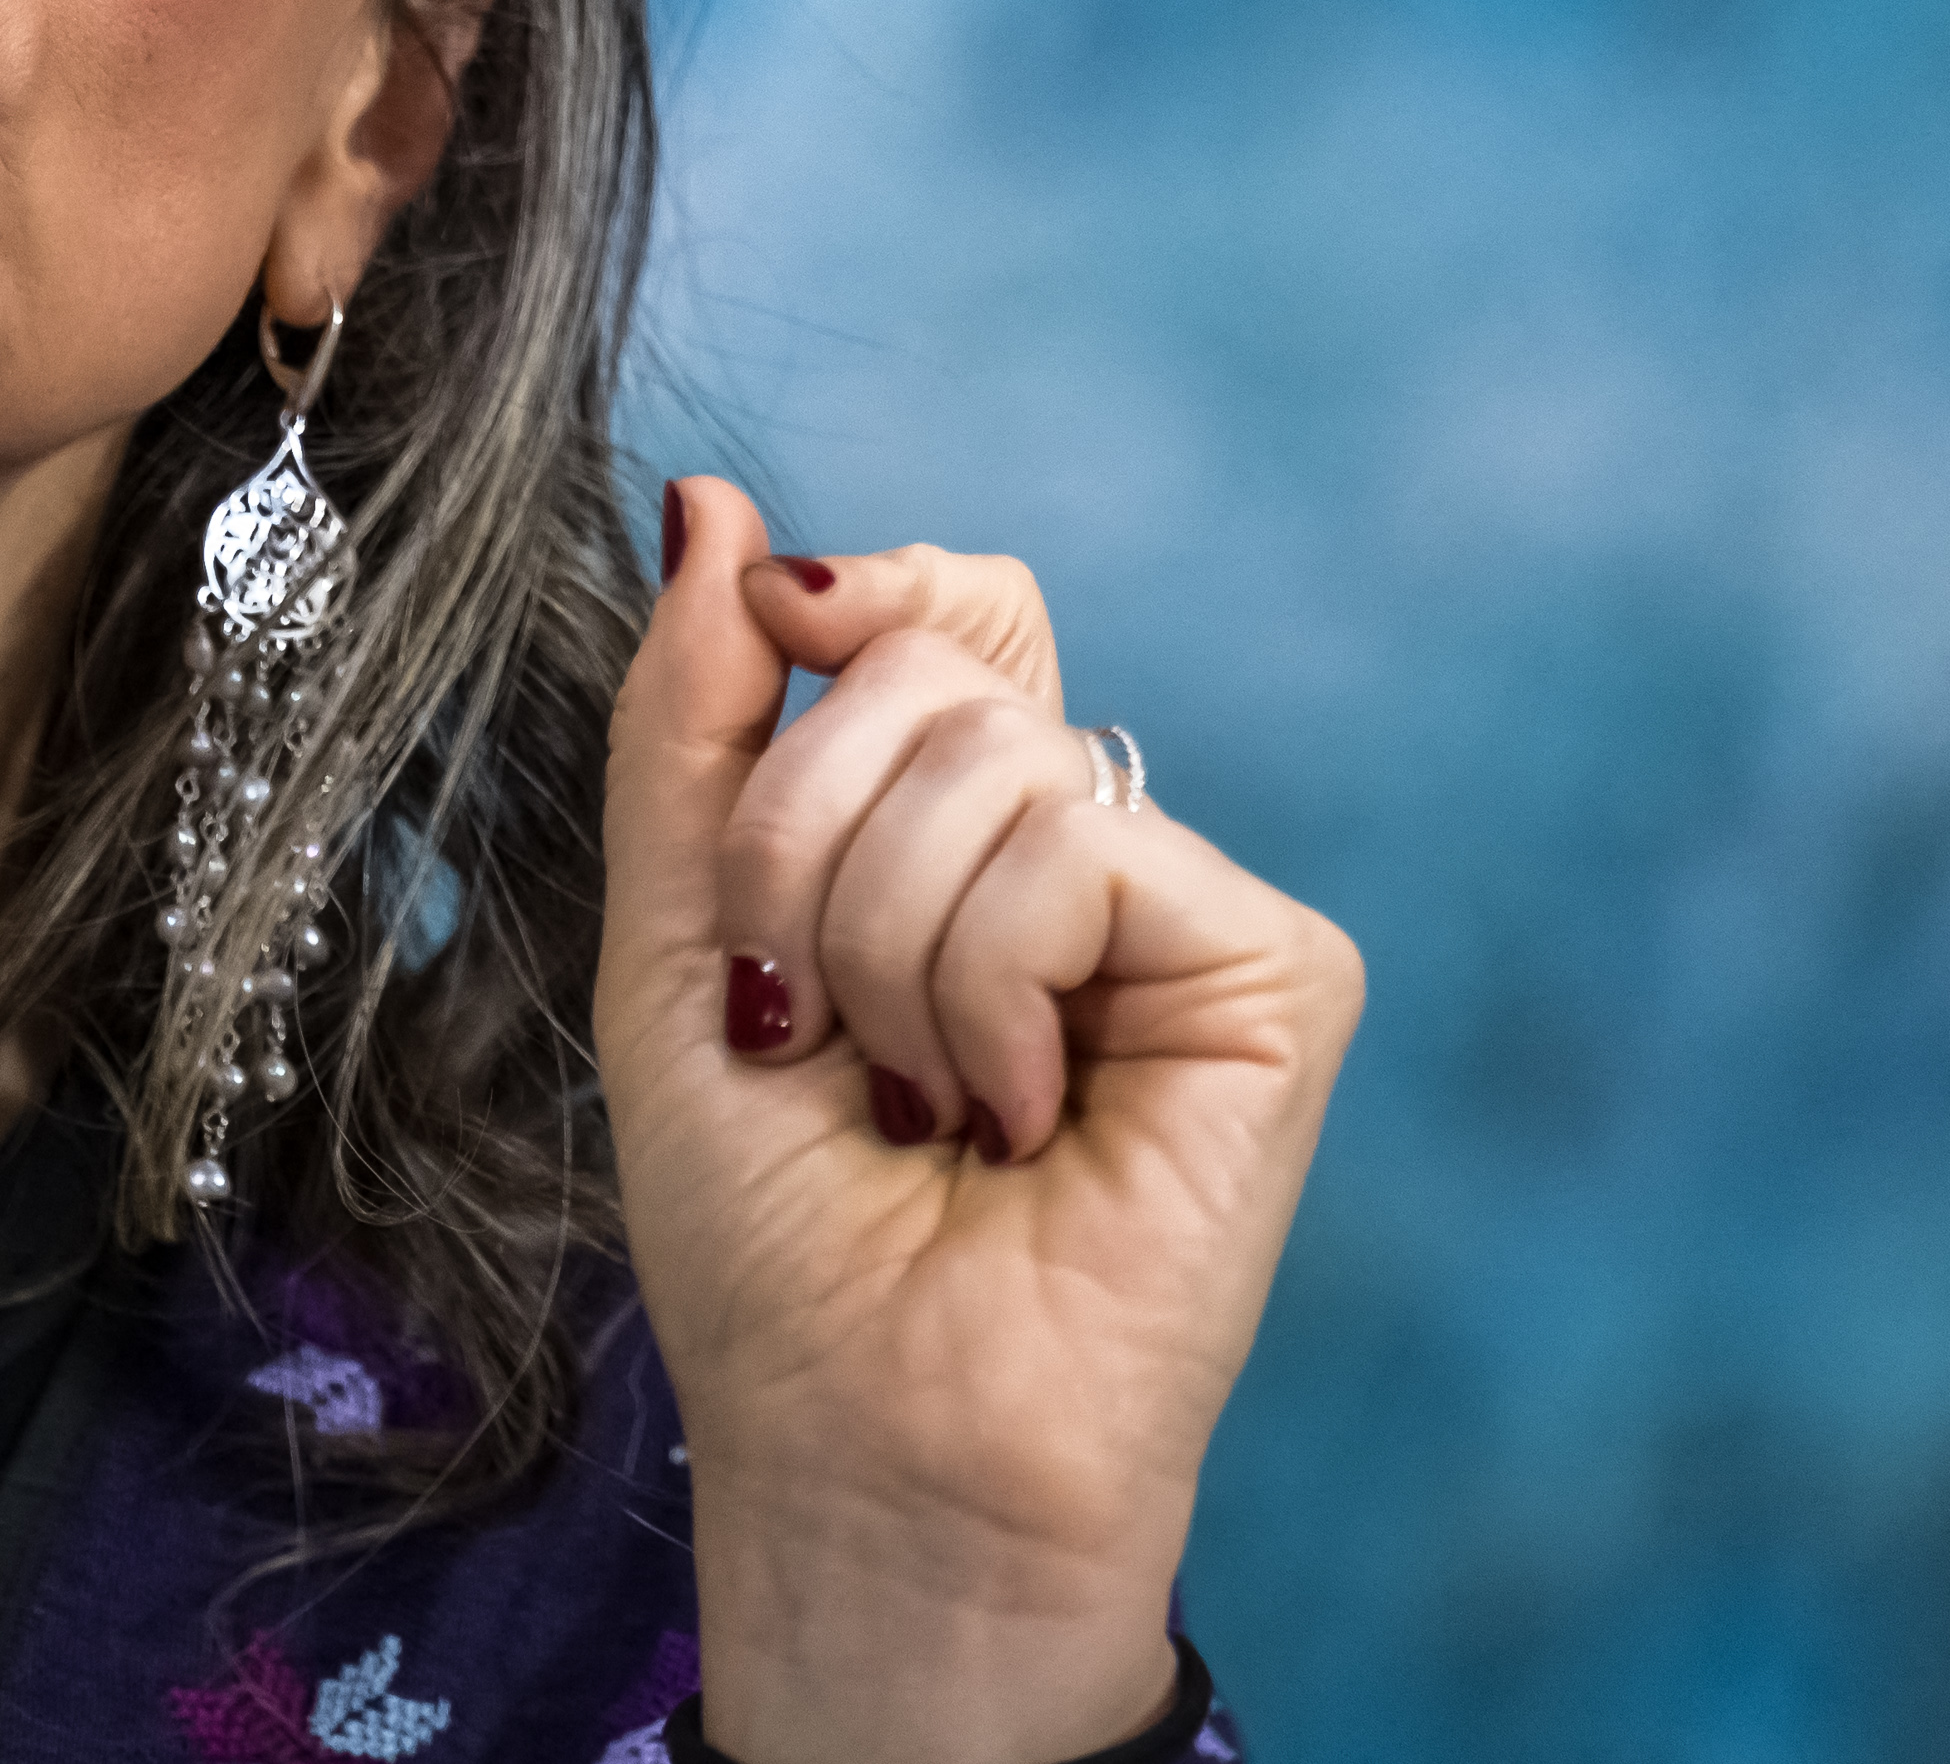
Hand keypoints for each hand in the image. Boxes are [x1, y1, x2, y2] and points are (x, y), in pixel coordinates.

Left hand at [601, 476, 1365, 1763]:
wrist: (859, 1446)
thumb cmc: (775, 1242)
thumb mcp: (676, 942)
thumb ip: (696, 720)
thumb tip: (710, 503)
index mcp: (960, 831)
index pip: (947, 607)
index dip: (856, 598)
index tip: (783, 627)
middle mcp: (1086, 848)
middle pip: (942, 663)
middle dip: (803, 837)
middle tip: (821, 1018)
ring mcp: (1185, 906)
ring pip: (991, 759)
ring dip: (885, 951)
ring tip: (928, 1105)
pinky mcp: (1273, 971)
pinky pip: (1076, 851)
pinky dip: (989, 988)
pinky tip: (1016, 1116)